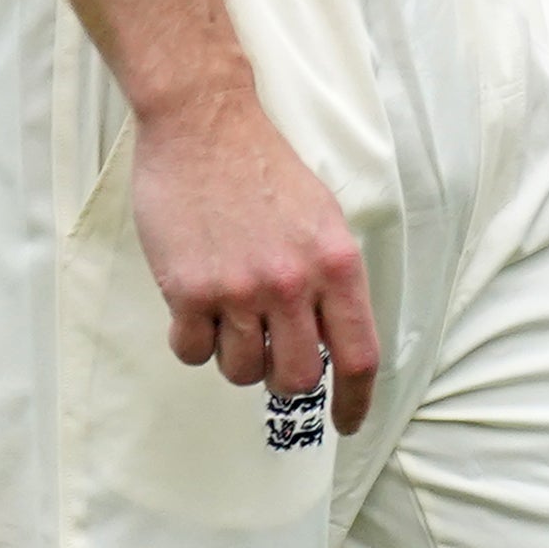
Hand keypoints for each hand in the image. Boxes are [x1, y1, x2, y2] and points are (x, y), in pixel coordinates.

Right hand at [130, 83, 383, 433]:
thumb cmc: (263, 170)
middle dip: (284, 380)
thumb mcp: (321, 219)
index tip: (349, 422)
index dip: (355, 400)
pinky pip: (193, 353)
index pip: (358, 355)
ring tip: (230, 315)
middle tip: (269, 356)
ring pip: (242, 371)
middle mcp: (293, 282)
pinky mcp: (189, 290)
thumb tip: (328, 343)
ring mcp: (239, 289)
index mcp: (337, 263)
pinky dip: (194, 342)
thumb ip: (329, 281)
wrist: (204, 125)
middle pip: (296, 378)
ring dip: (236, 357)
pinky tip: (196, 308)